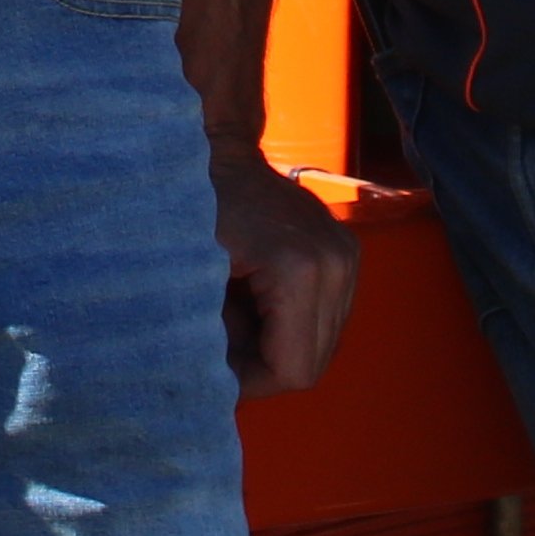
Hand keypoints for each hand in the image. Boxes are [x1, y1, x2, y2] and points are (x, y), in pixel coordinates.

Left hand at [210, 154, 361, 397]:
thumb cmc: (188, 206)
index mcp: (300, 270)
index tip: (211, 364)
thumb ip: (203, 339)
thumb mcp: (187, 277)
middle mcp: (338, 264)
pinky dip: (288, 322)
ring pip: (321, 344)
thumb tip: (213, 390)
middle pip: (314, 363)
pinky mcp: (347, 253)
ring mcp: (348, 256)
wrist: (216, 146)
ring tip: (233, 313)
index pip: (294, 370)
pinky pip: (324, 317)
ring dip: (276, 344)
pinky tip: (253, 298)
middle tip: (218, 341)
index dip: (250, 382)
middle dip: (263, 365)